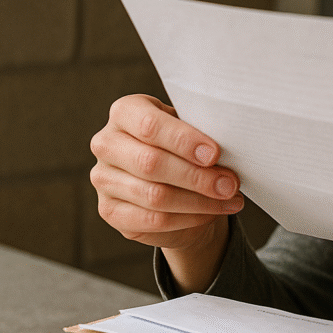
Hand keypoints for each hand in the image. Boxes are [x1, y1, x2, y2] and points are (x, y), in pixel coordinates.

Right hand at [89, 94, 242, 291]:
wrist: (172, 179)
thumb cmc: (184, 146)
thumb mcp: (192, 130)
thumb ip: (201, 133)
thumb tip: (228, 151)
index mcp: (125, 112)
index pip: (149, 125)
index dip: (184, 140)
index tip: (215, 154)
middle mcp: (106, 143)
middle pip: (151, 163)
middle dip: (197, 176)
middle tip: (230, 184)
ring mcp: (102, 179)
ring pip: (154, 196)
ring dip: (199, 201)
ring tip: (229, 199)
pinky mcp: (108, 210)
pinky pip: (152, 220)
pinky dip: (188, 218)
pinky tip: (210, 213)